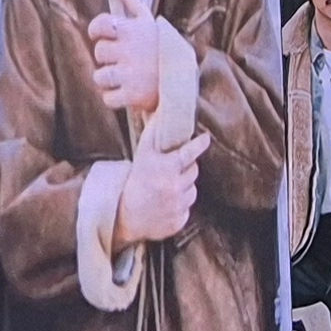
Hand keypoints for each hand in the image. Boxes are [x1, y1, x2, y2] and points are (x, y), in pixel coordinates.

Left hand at [88, 4, 173, 115]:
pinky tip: (126, 92)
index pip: (99, 25)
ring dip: (108, 79)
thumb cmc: (161, 46)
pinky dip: (114, 98)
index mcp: (132, 31)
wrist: (184, 79)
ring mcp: (131, 73)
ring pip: (99, 77)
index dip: (96, 31)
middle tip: (124, 60)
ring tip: (123, 78)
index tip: (103, 37)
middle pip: (99, 52)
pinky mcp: (133, 95)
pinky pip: (108, 98)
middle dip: (108, 58)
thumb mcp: (148, 20)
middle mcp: (130, 50)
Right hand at [115, 131, 205, 250]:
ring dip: (184, 187)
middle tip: (172, 169)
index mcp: (166, 168)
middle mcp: (174, 187)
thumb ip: (153, 131)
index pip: (190, 152)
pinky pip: (187, 208)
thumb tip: (161, 109)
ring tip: (166, 187)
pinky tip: (165, 202)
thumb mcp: (142, 154)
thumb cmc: (135, 179)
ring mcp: (177, 205)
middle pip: (194, 170)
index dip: (200, 143)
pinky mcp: (179, 220)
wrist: (125, 214)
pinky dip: (180, 205)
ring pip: (193, 190)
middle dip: (186, 168)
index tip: (205, 138)